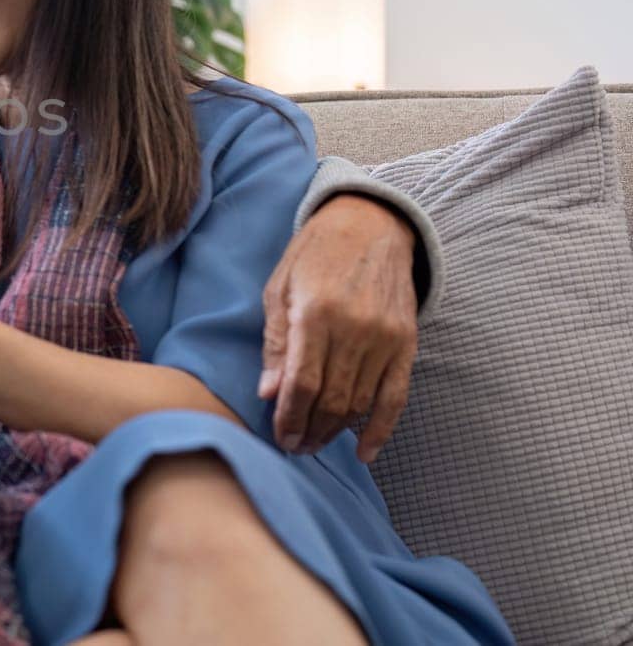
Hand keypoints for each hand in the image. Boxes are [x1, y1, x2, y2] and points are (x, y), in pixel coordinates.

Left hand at [259, 194, 418, 461]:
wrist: (371, 223)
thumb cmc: (314, 254)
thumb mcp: (280, 287)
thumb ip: (275, 342)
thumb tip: (269, 393)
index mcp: (316, 314)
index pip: (302, 383)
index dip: (290, 417)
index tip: (281, 437)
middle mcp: (355, 329)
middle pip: (332, 399)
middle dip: (310, 430)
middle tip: (295, 448)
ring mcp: (386, 338)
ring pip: (360, 402)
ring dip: (337, 431)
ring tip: (316, 444)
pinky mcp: (407, 343)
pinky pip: (396, 397)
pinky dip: (382, 429)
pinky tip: (365, 452)